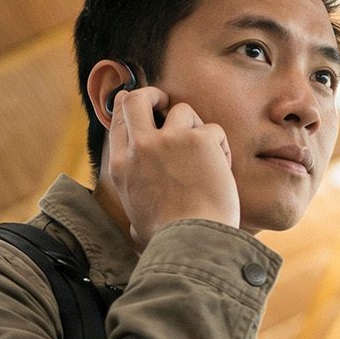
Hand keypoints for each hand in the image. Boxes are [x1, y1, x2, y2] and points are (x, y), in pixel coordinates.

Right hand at [103, 84, 238, 245]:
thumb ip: (136, 214)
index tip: (140, 106)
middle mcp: (140, 148)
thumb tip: (136, 230)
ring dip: (196, 127)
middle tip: (165, 101)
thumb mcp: (137, 226)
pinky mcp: (199, 139)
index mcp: (121, 168)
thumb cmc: (169, 243)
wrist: (193, 243)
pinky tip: (222, 171)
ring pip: (182, 109)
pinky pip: (213, 130)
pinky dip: (221, 148)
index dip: (128, 107)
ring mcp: (169, 140)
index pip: (118, 121)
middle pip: (138, 99)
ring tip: (207, 155)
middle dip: (152, 95)